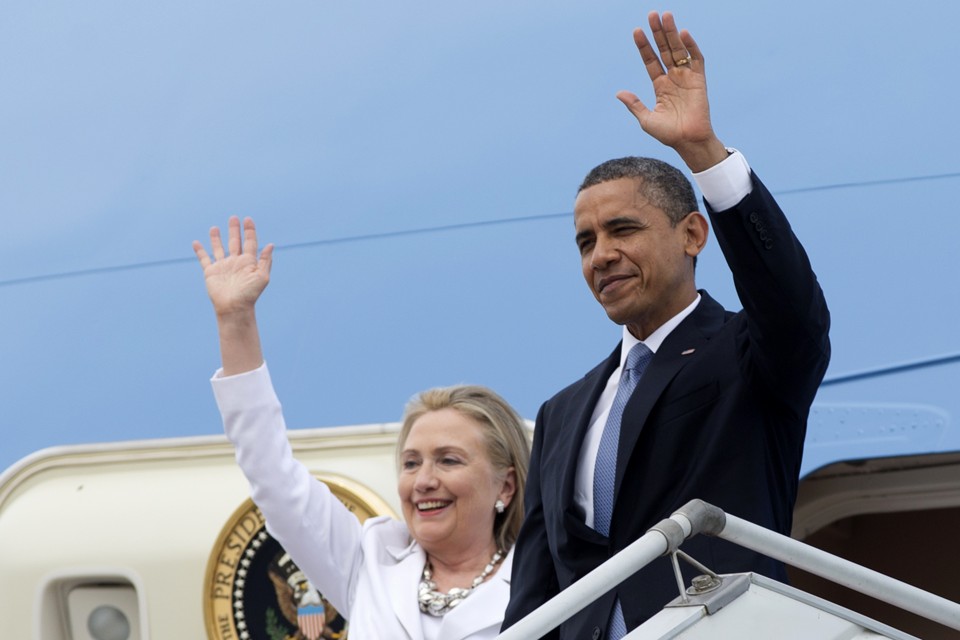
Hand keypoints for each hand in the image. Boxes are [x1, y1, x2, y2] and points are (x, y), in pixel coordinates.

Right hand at [193, 216, 273, 317]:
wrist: (234, 307)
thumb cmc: (250, 294)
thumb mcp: (262, 277)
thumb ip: (265, 260)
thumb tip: (271, 244)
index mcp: (249, 262)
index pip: (250, 242)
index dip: (249, 231)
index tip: (248, 220)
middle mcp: (236, 262)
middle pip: (235, 242)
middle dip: (234, 230)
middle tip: (233, 218)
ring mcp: (223, 266)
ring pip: (219, 248)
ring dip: (216, 238)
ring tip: (214, 228)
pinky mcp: (211, 272)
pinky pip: (204, 259)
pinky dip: (200, 251)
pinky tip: (196, 243)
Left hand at [616, 11, 726, 171]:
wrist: (688, 141)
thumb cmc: (668, 134)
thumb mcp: (646, 120)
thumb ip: (634, 105)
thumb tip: (619, 93)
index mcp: (660, 86)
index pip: (651, 61)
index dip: (644, 47)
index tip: (636, 31)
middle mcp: (673, 78)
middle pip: (664, 50)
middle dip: (658, 33)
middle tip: (652, 14)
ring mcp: (686, 77)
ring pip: (678, 50)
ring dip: (672, 33)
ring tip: (665, 16)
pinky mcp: (699, 80)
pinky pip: (696, 59)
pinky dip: (691, 47)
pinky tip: (683, 34)